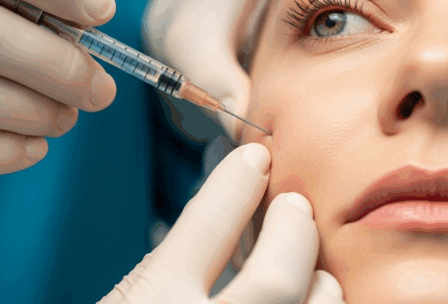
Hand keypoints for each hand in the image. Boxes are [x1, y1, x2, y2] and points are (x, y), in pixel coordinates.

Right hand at [98, 144, 345, 303]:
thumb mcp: (127, 296)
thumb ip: (166, 260)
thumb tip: (221, 202)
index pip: (206, 229)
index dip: (236, 185)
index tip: (253, 157)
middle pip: (275, 279)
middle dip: (293, 234)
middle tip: (294, 208)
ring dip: (321, 286)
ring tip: (317, 270)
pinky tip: (314, 300)